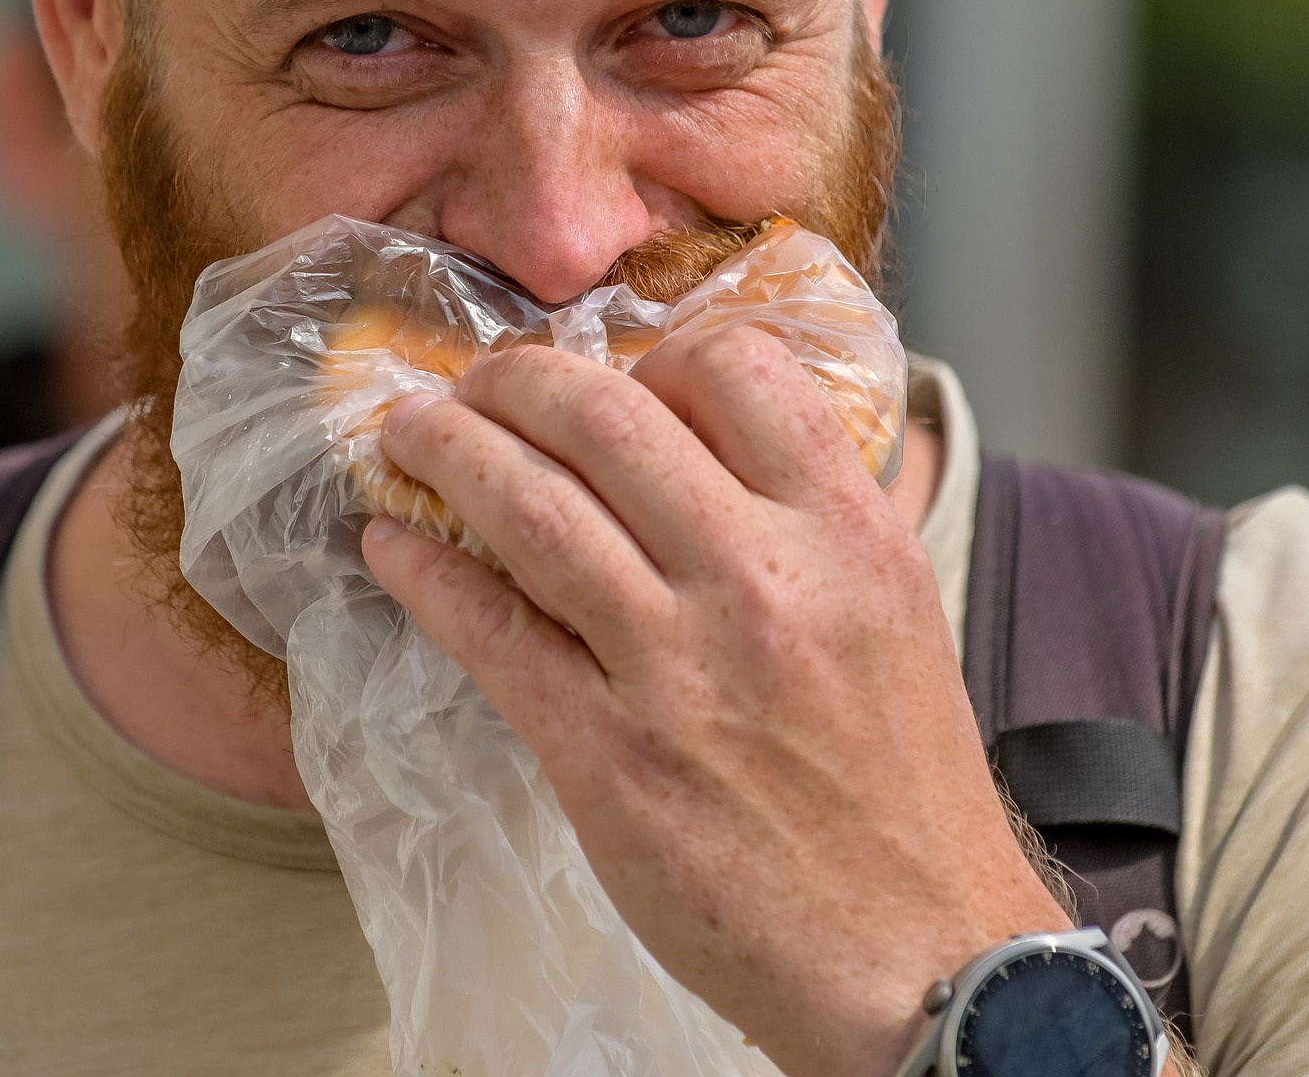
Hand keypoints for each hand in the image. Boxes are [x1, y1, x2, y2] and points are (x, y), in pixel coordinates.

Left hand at [361, 329, 1067, 1076]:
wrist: (916, 953)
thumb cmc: (902, 788)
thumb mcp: (894, 612)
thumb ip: (811, 520)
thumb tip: (706, 445)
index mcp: (847, 533)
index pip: (737, 368)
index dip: (655, 356)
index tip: (614, 378)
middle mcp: (762, 579)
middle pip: (605, 417)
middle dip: (516, 379)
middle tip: (476, 381)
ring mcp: (676, 665)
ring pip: (530, 506)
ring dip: (448, 449)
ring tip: (411, 432)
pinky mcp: (607, 753)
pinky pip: (492, 629)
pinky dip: (427, 572)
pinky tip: (392, 545)